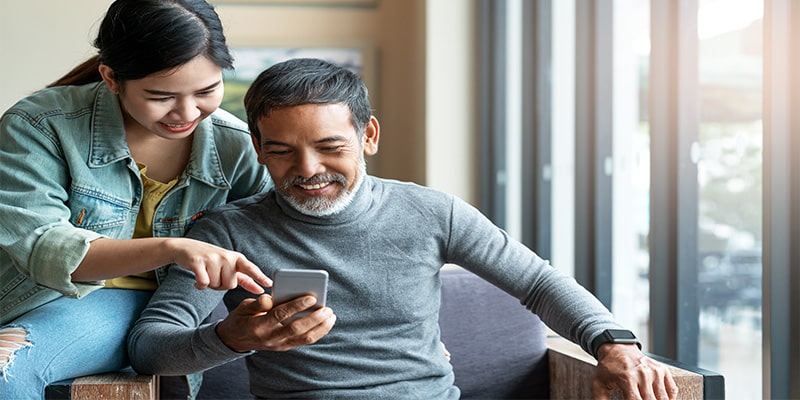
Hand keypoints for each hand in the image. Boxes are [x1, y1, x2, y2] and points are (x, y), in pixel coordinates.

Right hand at [167, 238, 271, 293]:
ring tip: (205, 273)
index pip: (250, 268)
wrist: (186, 248)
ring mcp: (212, 259)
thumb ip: (245, 279)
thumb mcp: (229, 266)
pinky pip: (204, 283)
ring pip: (216, 285)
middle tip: (214, 274)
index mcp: (236, 258)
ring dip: (210, 284)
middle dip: (221, 285)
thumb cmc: (211, 260)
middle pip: (230, 285)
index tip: (269, 284)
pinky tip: (197, 279)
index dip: (259, 277)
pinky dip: (199, 286)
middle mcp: (226, 257)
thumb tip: (261, 290)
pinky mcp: (198, 262)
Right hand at [216, 294, 335, 352]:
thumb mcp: (243, 307)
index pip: (281, 315)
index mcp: (259, 325)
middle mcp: (270, 337)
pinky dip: (317, 333)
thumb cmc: (242, 318)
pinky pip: (303, 342)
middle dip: (314, 318)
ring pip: (303, 339)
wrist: (234, 340)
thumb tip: (270, 298)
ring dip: (320, 328)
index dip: (297, 306)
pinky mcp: (284, 347)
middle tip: (327, 308)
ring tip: (331, 316)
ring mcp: (278, 345)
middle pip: (296, 329)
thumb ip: (257, 303)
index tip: (311, 297)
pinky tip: (326, 323)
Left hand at [592, 343, 678, 399]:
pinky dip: (668, 399)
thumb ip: (600, 399)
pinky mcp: (662, 369)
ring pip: (663, 399)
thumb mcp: (598, 383)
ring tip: (647, 399)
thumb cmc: (608, 368)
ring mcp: (654, 371)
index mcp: (626, 378)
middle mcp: (643, 374)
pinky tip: (658, 399)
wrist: (617, 348)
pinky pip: (672, 390)